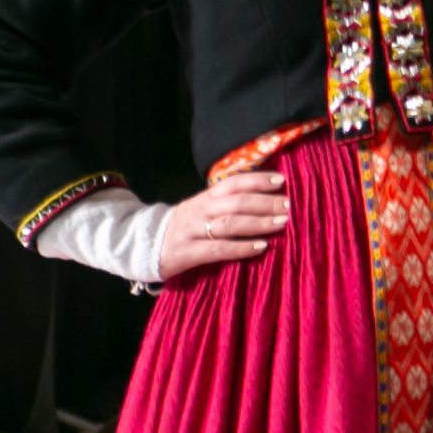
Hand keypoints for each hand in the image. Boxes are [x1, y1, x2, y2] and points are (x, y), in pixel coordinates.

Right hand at [157, 172, 289, 281]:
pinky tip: (261, 247)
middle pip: (236, 202)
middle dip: (265, 203)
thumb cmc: (185, 227)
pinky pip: (218, 249)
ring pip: (230, 224)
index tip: (282, 181)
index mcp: (205, 197)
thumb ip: (226, 202)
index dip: (258, 180)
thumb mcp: (201, 208)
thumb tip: (267, 195)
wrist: (142, 245)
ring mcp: (192, 231)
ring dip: (259, 223)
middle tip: (289, 205)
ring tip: (282, 223)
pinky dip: (242, 248)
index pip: (233, 182)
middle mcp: (199, 210)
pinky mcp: (187, 253)